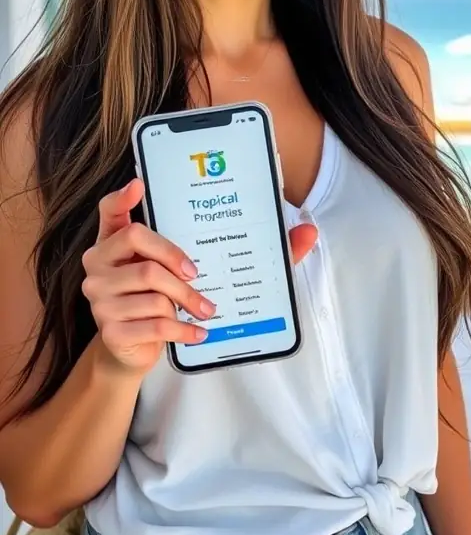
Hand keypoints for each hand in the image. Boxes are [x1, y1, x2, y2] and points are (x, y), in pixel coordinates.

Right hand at [82, 179, 317, 374]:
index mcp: (116, 241)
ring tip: (208, 309)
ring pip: (152, 288)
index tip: (141, 184)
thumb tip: (306, 231)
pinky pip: (154, 323)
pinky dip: (183, 329)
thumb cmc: (167, 296)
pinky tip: (198, 332)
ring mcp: (101, 297)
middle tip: (199, 274)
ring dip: (188, 301)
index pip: (110, 210)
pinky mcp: (111, 330)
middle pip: (138, 242)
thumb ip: (244, 247)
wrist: (133, 349)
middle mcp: (100, 264)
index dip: (123, 197)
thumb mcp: (193, 269)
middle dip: (175, 258)